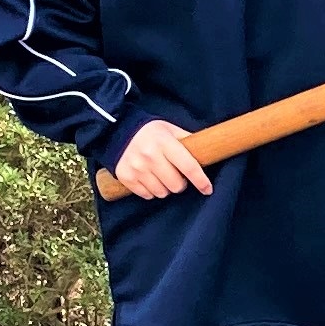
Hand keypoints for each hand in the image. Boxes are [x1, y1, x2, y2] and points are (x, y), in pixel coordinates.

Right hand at [94, 120, 213, 203]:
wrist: (116, 131)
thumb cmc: (149, 132)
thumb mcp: (169, 129)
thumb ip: (187, 140)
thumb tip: (209, 150)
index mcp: (164, 142)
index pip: (188, 166)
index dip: (201, 181)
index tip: (207, 189)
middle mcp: (150, 156)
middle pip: (176, 185)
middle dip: (180, 183)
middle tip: (176, 174)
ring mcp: (137, 168)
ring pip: (162, 193)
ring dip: (165, 188)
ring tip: (161, 176)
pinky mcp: (126, 178)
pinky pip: (147, 195)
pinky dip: (151, 191)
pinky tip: (149, 178)